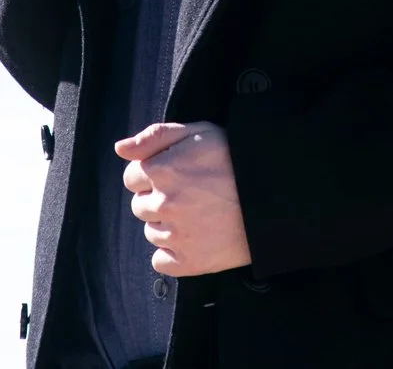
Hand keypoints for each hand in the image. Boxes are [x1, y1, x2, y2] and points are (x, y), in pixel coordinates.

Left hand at [115, 121, 252, 275]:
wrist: (272, 195)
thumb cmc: (235, 157)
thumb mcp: (198, 132)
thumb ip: (155, 136)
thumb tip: (120, 149)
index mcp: (162, 170)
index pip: (131, 176)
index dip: (152, 172)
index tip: (175, 172)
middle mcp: (163, 204)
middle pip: (139, 205)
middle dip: (158, 197)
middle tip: (189, 191)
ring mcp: (176, 235)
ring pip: (151, 232)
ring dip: (166, 223)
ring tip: (197, 212)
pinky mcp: (189, 261)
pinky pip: (160, 261)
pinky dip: (172, 252)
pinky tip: (193, 236)